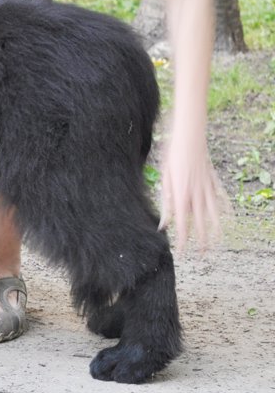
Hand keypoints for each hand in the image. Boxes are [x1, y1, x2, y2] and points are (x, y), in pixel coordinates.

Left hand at [158, 124, 225, 251]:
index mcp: (181, 195)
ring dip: (215, 231)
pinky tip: (229, 220)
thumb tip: (163, 224)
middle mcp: (196, 195)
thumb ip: (165, 203)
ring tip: (216, 244)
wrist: (189, 138)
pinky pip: (221, 200)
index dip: (182, 240)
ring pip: (214, 215)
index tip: (182, 252)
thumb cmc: (172, 157)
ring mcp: (208, 189)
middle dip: (200, 241)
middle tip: (200, 254)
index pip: (182, 225)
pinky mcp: (214, 182)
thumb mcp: (164, 180)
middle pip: (200, 224)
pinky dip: (226, 211)